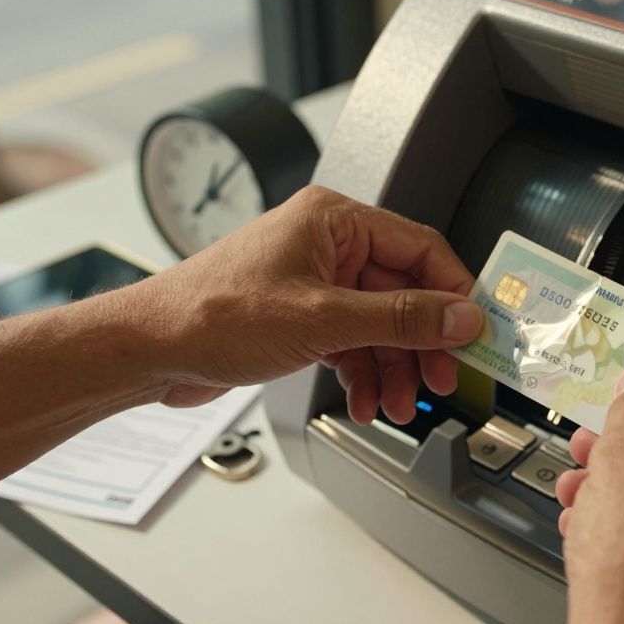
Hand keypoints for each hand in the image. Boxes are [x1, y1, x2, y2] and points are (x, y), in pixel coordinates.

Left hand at [123, 185, 481, 420]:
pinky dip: (363, 374)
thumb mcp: (321, 318)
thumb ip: (399, 319)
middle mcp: (329, 245)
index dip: (453, 294)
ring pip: (380, 326)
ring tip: (395, 403)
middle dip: (421, 345)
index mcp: (336, 220)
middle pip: (404, 294)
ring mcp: (315, 283)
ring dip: (392, 369)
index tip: (473, 332)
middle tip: (441, 380)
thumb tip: (458, 317)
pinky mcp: (302, 317)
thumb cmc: (209, 313)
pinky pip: (352, 344)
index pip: (421, 249)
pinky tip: (364, 401)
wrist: (150, 350)